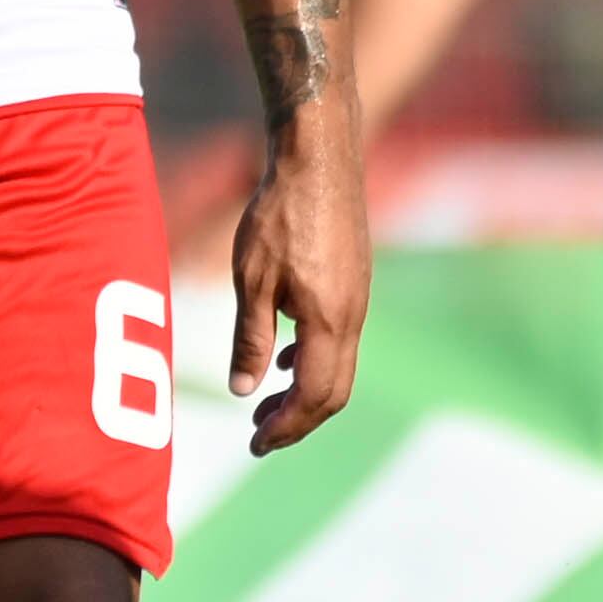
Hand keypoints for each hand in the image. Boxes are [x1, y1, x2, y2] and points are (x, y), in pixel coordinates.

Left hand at [226, 111, 369, 455]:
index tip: (255, 444)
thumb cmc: (279, 214)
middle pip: (334, 392)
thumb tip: (243, 391)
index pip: (314, 397)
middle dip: (297, 421)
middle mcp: (353, 317)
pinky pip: (342, 340)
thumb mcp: (251, 281)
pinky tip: (286, 356)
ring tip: (265, 404)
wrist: (319, 157)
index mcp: (329, 322)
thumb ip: (250, 339)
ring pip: (339, 367)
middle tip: (259, 436)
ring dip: (305, 393)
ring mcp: (359, 299)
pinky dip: (314, 361)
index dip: (285, 428)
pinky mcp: (355, 282)